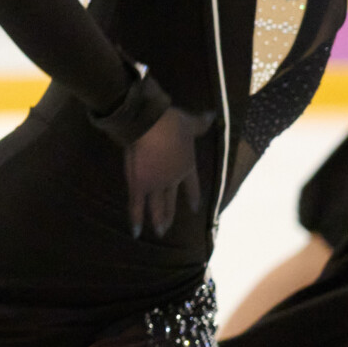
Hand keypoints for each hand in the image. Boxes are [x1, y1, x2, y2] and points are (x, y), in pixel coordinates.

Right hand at [124, 105, 211, 237]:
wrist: (151, 125)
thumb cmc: (171, 122)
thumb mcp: (190, 122)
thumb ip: (200, 122)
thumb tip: (211, 115)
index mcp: (186, 165)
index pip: (191, 185)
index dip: (192, 196)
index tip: (194, 208)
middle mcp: (173, 178)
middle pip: (171, 199)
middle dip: (169, 214)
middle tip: (167, 227)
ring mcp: (156, 183)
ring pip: (156, 206)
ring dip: (157, 219)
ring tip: (158, 232)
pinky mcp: (140, 184)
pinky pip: (136, 204)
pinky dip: (135, 217)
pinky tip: (135, 231)